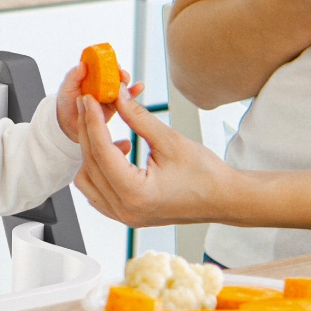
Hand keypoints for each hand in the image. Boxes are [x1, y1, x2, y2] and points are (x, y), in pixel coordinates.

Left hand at [56, 61, 143, 144]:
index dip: (107, 61)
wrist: (68, 124)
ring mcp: (109, 94)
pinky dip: (133, 92)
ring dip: (125, 81)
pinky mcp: (115, 105)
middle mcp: (101, 82)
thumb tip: (82, 64)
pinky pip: (126, 99)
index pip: (101, 65)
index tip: (111, 61)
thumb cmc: (66, 103)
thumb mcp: (66, 88)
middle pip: (114, 74)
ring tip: (125, 79)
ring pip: (121, 85)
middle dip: (119, 72)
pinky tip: (139, 87)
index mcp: (91, 75)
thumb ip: (73, 76)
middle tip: (120, 73)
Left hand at [73, 91, 236, 227]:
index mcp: (136, 193)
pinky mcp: (125, 214)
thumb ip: (138, 117)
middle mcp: (125, 209)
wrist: (223, 199)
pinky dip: (98, 170)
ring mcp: (123, 216)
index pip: (102, 151)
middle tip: (90, 104)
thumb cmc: (206, 175)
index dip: (93, 120)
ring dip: (91, 153)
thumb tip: (117, 95)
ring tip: (108, 132)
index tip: (89, 99)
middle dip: (88, 131)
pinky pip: (97, 191)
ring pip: (87, 181)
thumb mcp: (170, 140)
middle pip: (90, 164)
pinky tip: (116, 152)